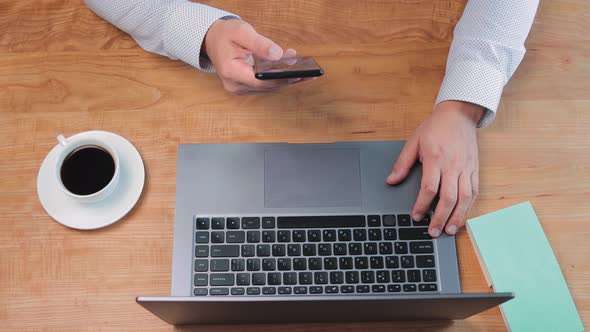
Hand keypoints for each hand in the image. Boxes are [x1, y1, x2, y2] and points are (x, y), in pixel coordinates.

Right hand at [204, 19, 305, 94]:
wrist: (213, 40)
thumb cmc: (225, 34)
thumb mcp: (242, 32)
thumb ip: (260, 44)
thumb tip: (278, 55)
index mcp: (231, 71)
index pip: (261, 81)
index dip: (281, 78)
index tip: (298, 73)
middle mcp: (234, 85)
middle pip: (266, 86)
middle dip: (286, 78)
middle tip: (307, 71)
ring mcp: (238, 89)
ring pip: (267, 88)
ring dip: (283, 78)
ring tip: (301, 68)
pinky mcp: (244, 88)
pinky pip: (264, 86)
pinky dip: (276, 78)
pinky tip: (289, 70)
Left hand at [386, 101, 483, 236]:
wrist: (459, 114)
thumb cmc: (435, 127)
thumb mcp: (413, 142)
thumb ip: (402, 164)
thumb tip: (391, 181)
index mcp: (435, 158)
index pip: (429, 188)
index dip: (422, 205)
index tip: (416, 216)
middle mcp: (453, 165)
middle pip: (448, 198)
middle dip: (440, 218)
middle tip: (433, 232)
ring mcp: (466, 168)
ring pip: (465, 198)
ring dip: (457, 217)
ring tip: (449, 230)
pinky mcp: (475, 169)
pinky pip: (474, 192)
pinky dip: (469, 207)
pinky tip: (462, 217)